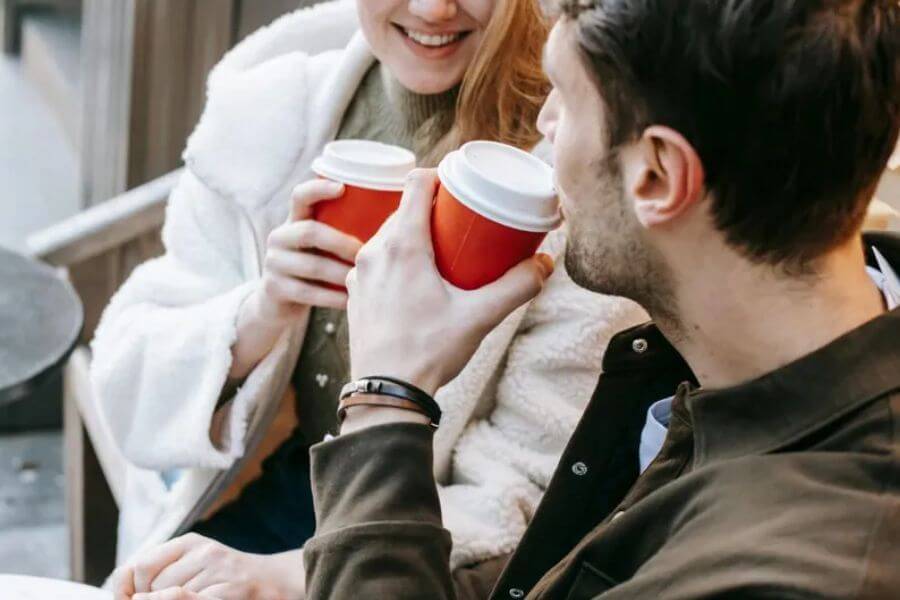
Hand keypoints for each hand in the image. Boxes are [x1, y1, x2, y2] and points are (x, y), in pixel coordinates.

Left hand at [112, 533, 304, 599]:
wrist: (277, 582)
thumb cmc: (230, 580)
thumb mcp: (196, 566)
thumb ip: (163, 572)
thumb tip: (124, 590)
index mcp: (190, 543)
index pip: (141, 565)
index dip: (127, 589)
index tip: (129, 598)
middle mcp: (204, 551)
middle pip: (153, 584)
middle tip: (167, 598)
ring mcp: (219, 570)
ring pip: (170, 595)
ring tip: (193, 597)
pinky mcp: (231, 589)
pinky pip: (189, 599)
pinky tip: (195, 598)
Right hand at [252, 179, 363, 321]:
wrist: (280, 302)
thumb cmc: (317, 267)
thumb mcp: (324, 245)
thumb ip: (344, 229)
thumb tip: (396, 219)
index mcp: (294, 220)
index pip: (300, 196)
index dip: (318, 189)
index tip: (341, 188)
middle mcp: (280, 237)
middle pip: (310, 232)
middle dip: (342, 243)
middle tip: (366, 254)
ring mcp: (273, 263)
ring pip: (313, 265)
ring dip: (343, 274)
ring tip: (364, 279)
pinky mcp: (274, 288)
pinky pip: (309, 292)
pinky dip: (334, 298)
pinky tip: (352, 301)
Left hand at [345, 169, 553, 396]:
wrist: (386, 393)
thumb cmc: (428, 352)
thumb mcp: (480, 316)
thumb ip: (517, 287)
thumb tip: (544, 264)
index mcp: (402, 245)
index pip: (415, 183)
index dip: (439, 176)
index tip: (460, 186)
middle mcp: (373, 251)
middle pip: (402, 209)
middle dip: (432, 209)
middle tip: (461, 223)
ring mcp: (359, 273)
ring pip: (387, 235)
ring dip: (412, 234)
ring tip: (442, 251)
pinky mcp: (354, 293)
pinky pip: (376, 260)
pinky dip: (396, 259)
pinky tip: (415, 278)